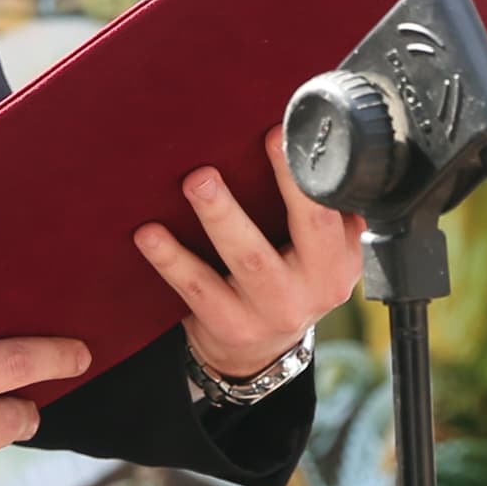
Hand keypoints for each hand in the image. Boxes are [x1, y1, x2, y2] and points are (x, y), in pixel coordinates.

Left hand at [134, 123, 363, 384]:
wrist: (263, 353)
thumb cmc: (289, 283)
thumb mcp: (322, 256)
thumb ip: (324, 213)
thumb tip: (303, 143)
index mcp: (337, 262)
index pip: (328, 211)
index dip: (303, 173)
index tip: (278, 132)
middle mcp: (313, 289)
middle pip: (303, 230)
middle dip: (278, 186)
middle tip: (230, 158)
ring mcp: (271, 311)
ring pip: (247, 259)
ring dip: (220, 217)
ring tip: (194, 183)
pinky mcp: (231, 326)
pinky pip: (198, 288)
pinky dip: (171, 258)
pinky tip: (149, 233)